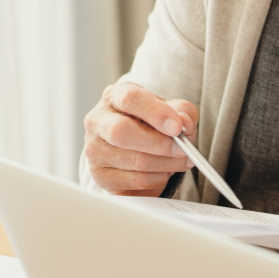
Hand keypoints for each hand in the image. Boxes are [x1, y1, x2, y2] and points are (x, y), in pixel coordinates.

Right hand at [83, 81, 198, 195]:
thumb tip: (184, 122)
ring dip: (166, 164)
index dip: (156, 113)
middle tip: (182, 149)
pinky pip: (135, 181)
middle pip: (121, 133)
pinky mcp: (100, 176)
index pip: (129, 99)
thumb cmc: (151, 121)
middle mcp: (98, 122)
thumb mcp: (169, 108)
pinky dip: (158, 178)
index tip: (177, 126)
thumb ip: (183, 110)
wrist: (135, 143)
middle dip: (160, 143)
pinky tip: (164, 171)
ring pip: (134, 160)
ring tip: (180, 161)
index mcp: (114, 96)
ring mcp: (94, 150)